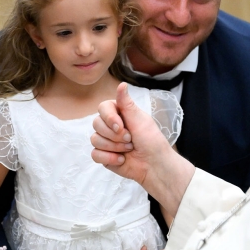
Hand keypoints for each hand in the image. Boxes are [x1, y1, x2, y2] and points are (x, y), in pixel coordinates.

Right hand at [91, 83, 194, 214]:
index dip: (109, 118)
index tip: (121, 126)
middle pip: (96, 124)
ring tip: (129, 149)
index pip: (102, 108)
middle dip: (114, 135)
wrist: (155, 165)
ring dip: (114, 147)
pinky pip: (95, 154)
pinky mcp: (104, 156)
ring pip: (94, 139)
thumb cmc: (151, 140)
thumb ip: (127, 103)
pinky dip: (109, 158)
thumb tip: (121, 84)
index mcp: (119, 114)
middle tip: (130, 140)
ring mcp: (105, 141)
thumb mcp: (140, 119)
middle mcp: (110, 126)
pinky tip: (122, 160)